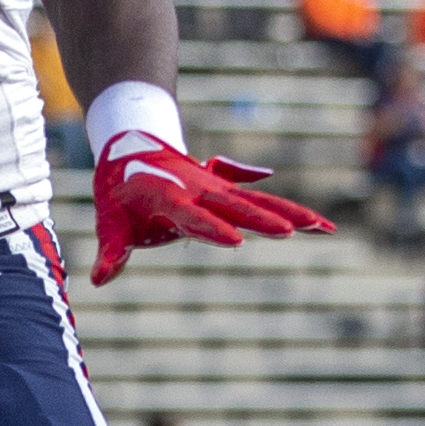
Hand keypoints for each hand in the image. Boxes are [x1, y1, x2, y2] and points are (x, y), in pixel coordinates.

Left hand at [90, 139, 331, 285]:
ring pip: (261, 203)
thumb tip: (99, 279)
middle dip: (266, 219)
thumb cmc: (120, 189)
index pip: (193, 216)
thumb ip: (111, 250)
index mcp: (170, 198)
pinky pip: (264, 203)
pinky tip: (320, 226)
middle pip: (239, 206)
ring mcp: (219, 191)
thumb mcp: (110, 220)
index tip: (237, 241)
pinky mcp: (230, 193)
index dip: (213, 228)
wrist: (136, 145)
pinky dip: (291, 212)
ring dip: (293, 214)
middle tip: (295, 230)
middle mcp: (201, 192)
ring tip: (326, 227)